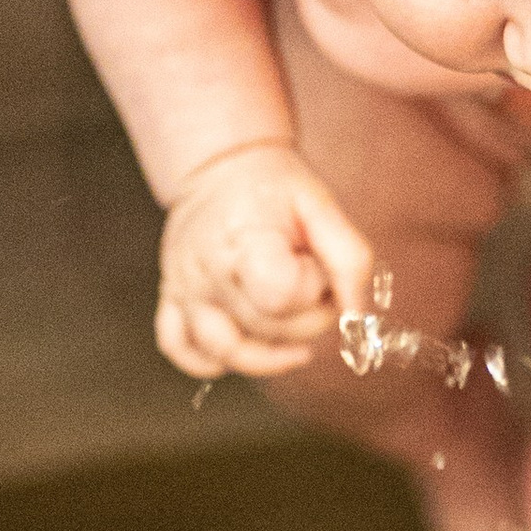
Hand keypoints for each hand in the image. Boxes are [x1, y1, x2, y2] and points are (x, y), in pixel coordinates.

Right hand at [155, 143, 373, 378]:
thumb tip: (358, 315)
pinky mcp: (172, 302)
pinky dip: (212, 361)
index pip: (280, 298)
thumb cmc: (275, 189)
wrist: (222, 169)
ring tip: (293, 328)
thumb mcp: (322, 205)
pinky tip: (248, 345)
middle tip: (313, 283)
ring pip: (227, 352)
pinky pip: (181, 350)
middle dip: (306, 317)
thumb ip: (350, 258)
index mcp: (242, 242)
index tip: (315, 263)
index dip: (311, 290)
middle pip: (265, 329)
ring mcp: (185, 291)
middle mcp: (206, 272)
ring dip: (271, 351)